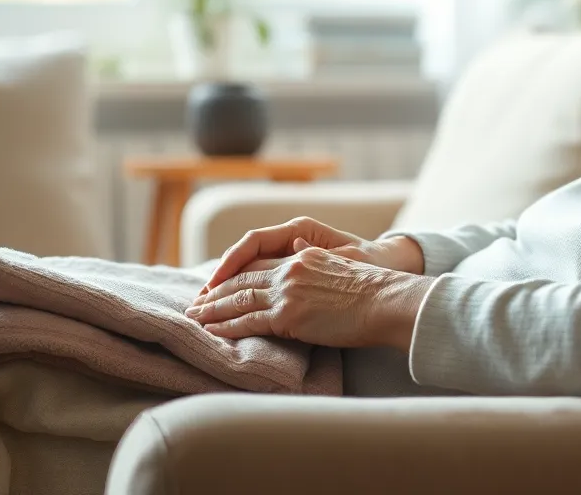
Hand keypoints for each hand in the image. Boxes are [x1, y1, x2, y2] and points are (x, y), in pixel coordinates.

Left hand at [186, 248, 432, 348]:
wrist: (386, 301)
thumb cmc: (373, 291)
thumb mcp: (342, 264)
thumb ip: (316, 259)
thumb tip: (300, 249)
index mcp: (302, 257)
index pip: (258, 264)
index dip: (234, 275)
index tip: (217, 286)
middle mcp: (290, 271)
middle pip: (242, 280)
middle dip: (215, 293)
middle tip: (195, 304)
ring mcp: (288, 292)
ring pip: (238, 299)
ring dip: (212, 310)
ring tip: (194, 319)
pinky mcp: (289, 316)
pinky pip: (248, 321)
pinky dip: (226, 326)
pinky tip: (212, 331)